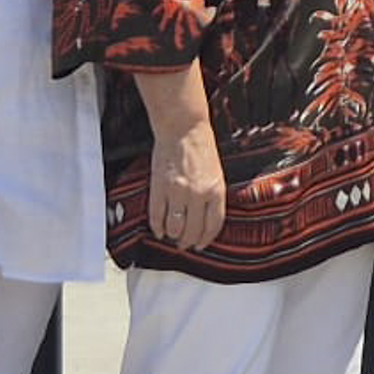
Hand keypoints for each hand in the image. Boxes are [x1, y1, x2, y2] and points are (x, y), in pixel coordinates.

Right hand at [148, 119, 227, 251]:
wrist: (184, 128)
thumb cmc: (201, 148)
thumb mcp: (217, 174)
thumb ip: (213, 197)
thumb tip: (206, 221)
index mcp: (216, 190)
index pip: (213, 225)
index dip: (206, 239)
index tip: (201, 244)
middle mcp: (198, 194)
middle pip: (192, 231)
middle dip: (188, 242)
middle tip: (184, 244)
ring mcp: (177, 191)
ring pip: (174, 227)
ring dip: (173, 235)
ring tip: (172, 235)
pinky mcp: (159, 187)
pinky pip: (156, 215)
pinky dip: (157, 227)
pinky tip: (159, 230)